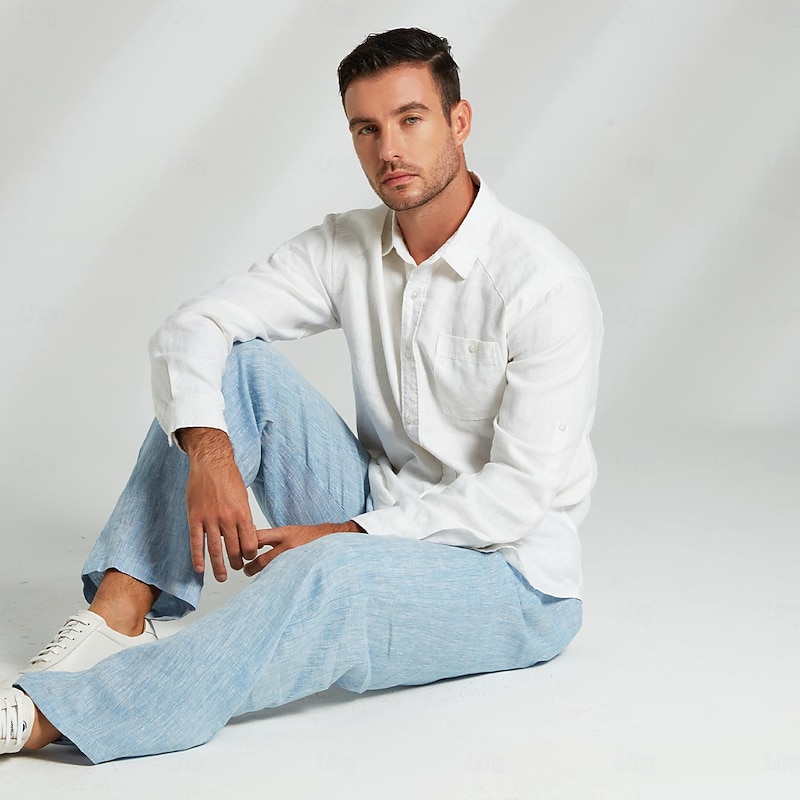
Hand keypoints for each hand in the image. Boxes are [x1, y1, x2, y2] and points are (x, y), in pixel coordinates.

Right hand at [178, 427, 257, 581]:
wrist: (210, 463)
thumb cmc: (229, 479)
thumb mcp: (243, 498)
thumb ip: (244, 517)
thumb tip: (247, 534)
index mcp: (243, 514)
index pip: (250, 544)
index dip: (250, 554)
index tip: (249, 557)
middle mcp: (227, 519)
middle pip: (234, 550)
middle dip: (237, 563)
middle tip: (238, 569)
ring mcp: (210, 519)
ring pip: (216, 550)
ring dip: (220, 567)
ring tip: (222, 577)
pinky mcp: (195, 518)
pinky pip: (196, 542)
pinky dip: (197, 558)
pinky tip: (200, 569)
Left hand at [243, 521, 363, 576]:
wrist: (336, 539)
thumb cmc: (313, 537)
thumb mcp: (291, 530)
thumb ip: (273, 538)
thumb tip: (252, 542)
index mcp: (284, 533)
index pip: (257, 538)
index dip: (246, 545)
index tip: (239, 550)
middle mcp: (288, 546)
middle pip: (261, 560)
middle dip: (250, 567)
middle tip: (246, 570)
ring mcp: (295, 560)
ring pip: (272, 572)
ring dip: (263, 577)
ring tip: (259, 581)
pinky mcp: (301, 570)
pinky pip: (284, 579)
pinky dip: (277, 582)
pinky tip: (273, 588)